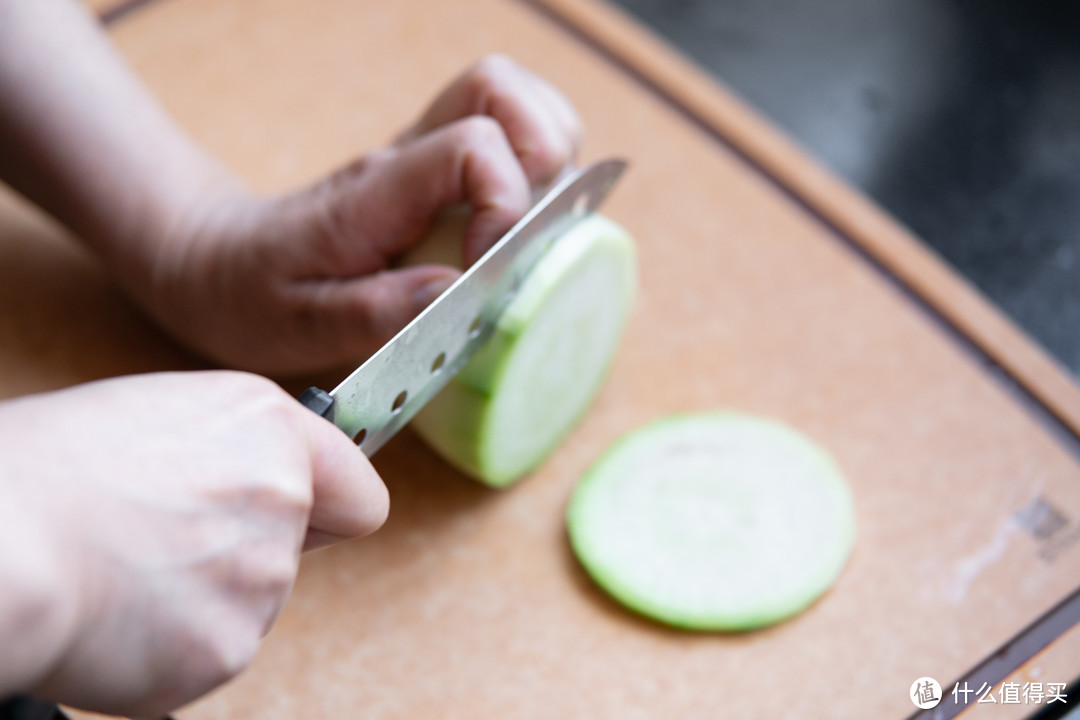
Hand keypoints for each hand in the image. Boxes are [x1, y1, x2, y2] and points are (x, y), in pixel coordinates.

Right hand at [0, 371, 386, 716]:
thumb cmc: (46, 470)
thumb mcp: (160, 414)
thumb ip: (236, 447)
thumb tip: (264, 477)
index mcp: (268, 427)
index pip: (359, 492)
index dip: (330, 506)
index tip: (313, 515)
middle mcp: (282, 500)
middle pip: (295, 551)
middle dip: (243, 551)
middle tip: (163, 538)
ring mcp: (260, 581)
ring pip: (251, 604)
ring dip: (203, 598)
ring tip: (126, 569)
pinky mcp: (225, 649)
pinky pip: (211, 652)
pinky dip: (172, 645)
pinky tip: (119, 612)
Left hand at [134, 55, 581, 373]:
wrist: (215, 262)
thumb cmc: (251, 295)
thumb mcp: (296, 323)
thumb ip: (374, 311)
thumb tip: (458, 292)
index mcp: (375, 193)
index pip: (471, 145)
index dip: (507, 202)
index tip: (489, 267)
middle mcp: (405, 159)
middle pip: (502, 92)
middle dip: (546, 152)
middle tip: (534, 227)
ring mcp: (421, 157)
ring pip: (512, 99)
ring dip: (550, 149)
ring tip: (540, 218)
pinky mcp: (432, 170)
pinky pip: (502, 132)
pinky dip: (535, 163)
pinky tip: (524, 218)